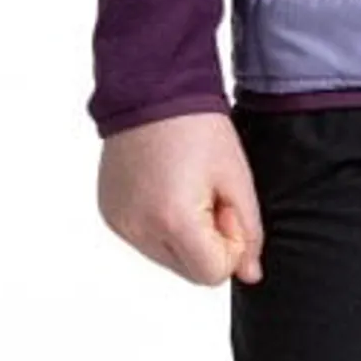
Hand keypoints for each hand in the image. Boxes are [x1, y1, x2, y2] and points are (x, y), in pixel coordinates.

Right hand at [96, 110, 265, 287]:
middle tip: (209, 192)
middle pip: (189, 270)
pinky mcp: (110, 214)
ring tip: (187, 184)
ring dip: (185, 234)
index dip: (230, 243)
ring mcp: (120, 224)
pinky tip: (166, 185)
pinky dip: (160, 223)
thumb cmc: (198, 124)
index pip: (213, 274)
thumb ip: (249, 229)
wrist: (153, 86)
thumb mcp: (236, 175)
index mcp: (173, 221)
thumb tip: (250, 274)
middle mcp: (139, 230)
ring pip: (167, 256)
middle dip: (207, 240)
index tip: (226, 203)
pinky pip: (144, 238)